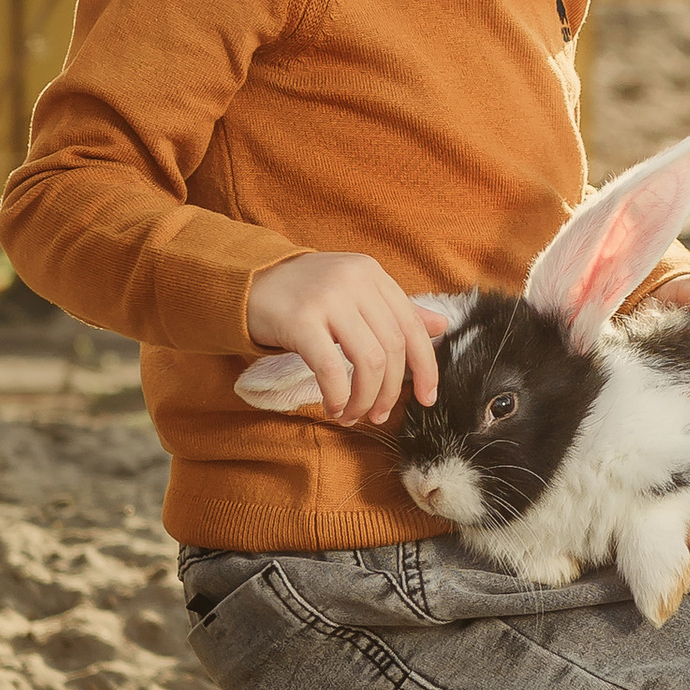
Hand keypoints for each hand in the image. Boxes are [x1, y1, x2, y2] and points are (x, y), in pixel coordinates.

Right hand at [242, 254, 445, 425]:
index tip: (426, 398)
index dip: (425, 367)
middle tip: (377, 414)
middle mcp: (354, 281)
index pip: (412, 326)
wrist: (247, 281)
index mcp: (372, 275)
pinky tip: (333, 407)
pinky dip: (338, 396)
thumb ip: (394, 310)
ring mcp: (328, 298)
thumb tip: (442, 326)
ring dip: (364, 398)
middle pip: (391, 348)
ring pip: (368, 361)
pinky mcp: (300, 319)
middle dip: (390, 391)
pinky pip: (331, 368)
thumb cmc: (304, 293)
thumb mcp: (353, 293)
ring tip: (353, 415)